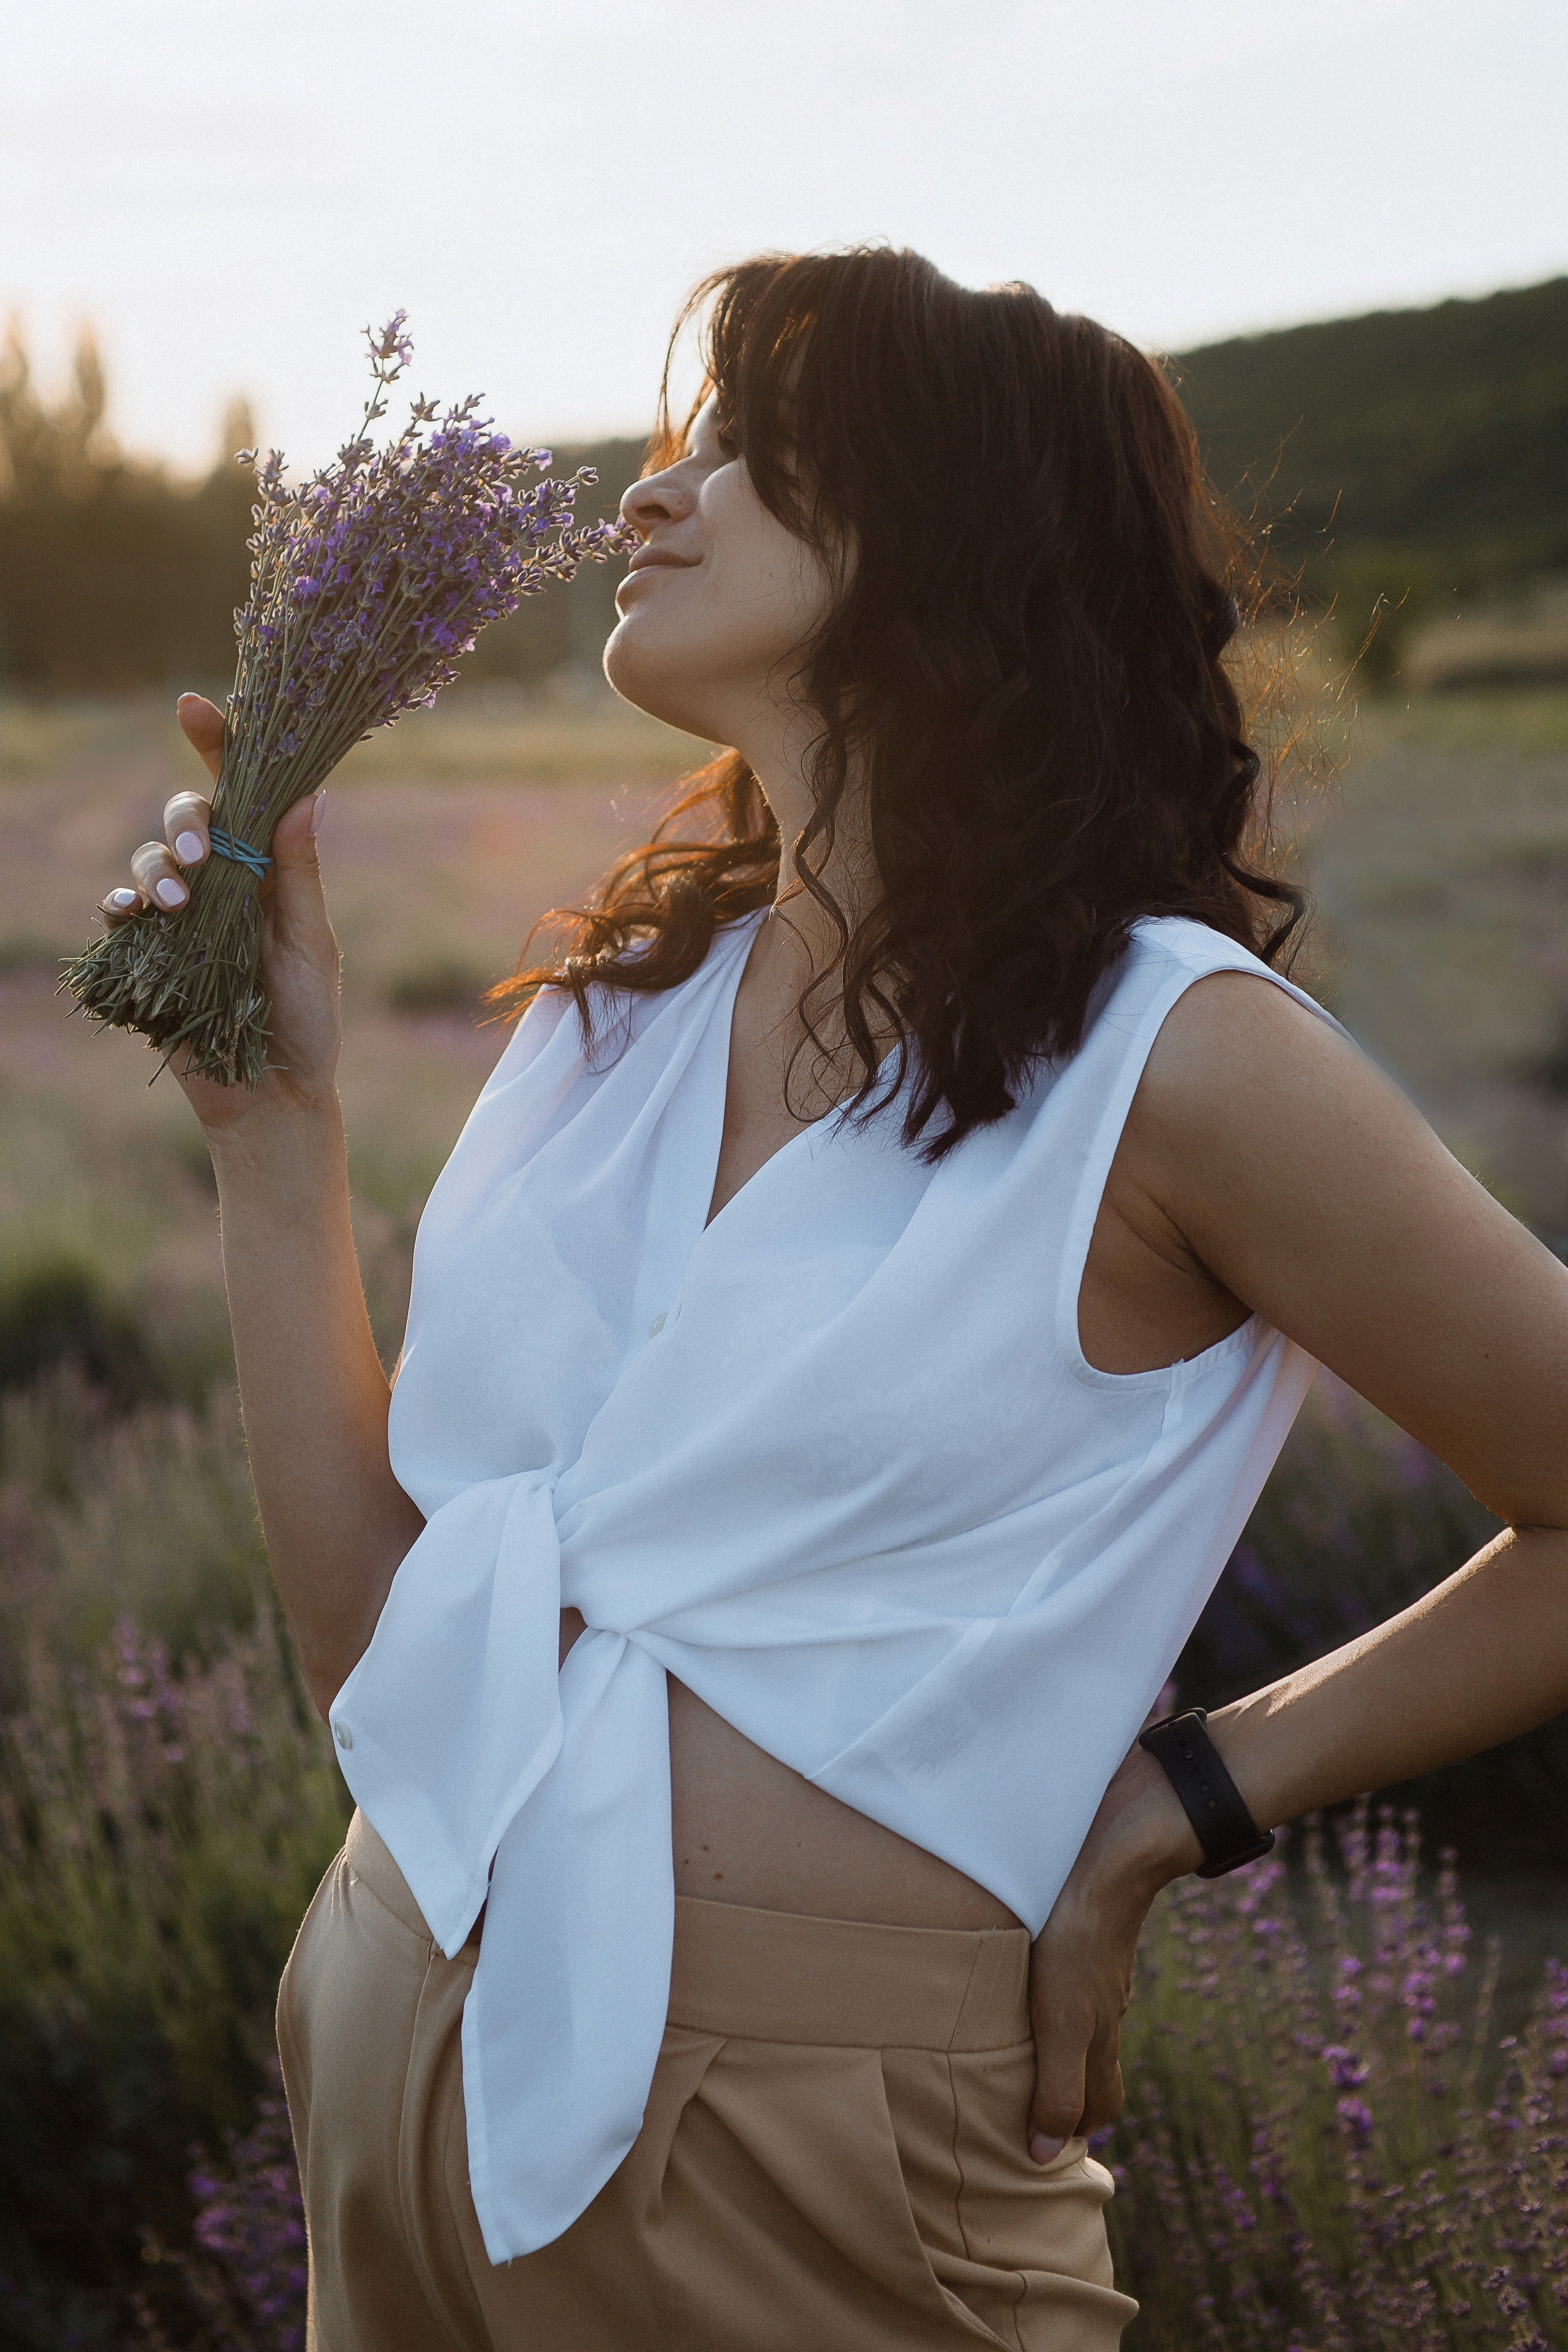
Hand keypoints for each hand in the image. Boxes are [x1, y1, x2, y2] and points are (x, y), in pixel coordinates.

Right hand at [100, 694, 342, 1132]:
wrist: (272, 1096)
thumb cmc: (307, 1022)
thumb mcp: (312, 945)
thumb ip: (299, 874)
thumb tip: (310, 794)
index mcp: (268, 870)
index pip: (242, 794)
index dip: (217, 746)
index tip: (193, 705)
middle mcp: (222, 882)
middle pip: (185, 817)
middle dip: (183, 821)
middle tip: (201, 855)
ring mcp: (181, 916)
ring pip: (148, 857)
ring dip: (156, 866)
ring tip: (176, 901)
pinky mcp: (150, 953)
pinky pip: (121, 911)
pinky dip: (122, 903)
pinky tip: (132, 912)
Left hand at [1025, 1743, 1199, 2163]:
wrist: (1112, 1851)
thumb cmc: (1080, 1938)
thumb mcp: (1062, 2021)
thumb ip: (1057, 2085)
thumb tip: (1045, 2156)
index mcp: (1099, 2033)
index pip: (1099, 2102)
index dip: (1077, 2129)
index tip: (1044, 2147)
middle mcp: (1104, 2004)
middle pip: (1091, 2064)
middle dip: (1065, 2092)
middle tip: (1025, 2106)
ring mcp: (1099, 1966)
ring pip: (1082, 2018)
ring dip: (1053, 2039)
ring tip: (1012, 2047)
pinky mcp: (1085, 1927)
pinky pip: (1071, 1976)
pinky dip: (1050, 1994)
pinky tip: (1025, 1978)